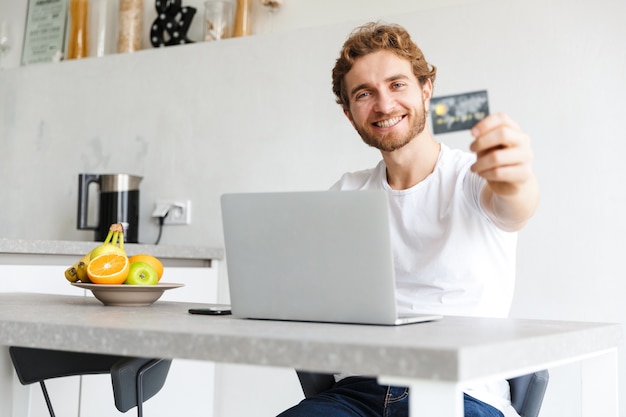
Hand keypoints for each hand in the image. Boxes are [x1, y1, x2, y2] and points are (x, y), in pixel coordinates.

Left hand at [469, 113, 538, 230]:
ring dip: (480, 163)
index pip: (502, 118)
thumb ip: (484, 139)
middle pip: (503, 133)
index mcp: (514, 130)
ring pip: (497, 157)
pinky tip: (482, 174)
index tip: (472, 133)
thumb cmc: (498, 161)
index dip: (485, 124)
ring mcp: (526, 156)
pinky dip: (485, 174)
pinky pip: (498, 172)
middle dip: (482, 142)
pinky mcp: (524, 173)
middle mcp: (523, 140)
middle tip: (471, 149)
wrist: (511, 184)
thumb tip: (477, 135)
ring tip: (474, 167)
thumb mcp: (488, 147)